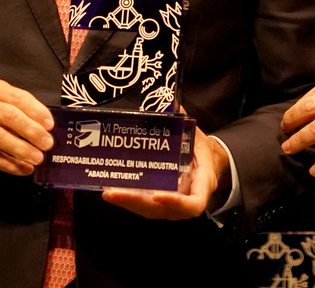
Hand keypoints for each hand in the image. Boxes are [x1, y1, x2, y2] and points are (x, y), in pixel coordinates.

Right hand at [0, 77, 53, 175]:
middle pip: (9, 116)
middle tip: (47, 143)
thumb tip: (45, 126)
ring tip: (37, 158)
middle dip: (31, 131)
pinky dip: (9, 164)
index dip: (36, 111)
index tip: (50, 124)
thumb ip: (19, 108)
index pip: (17, 97)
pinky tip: (23, 168)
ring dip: (21, 149)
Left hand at [100, 127, 230, 219]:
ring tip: (109, 192)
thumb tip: (173, 103)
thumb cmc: (201, 153)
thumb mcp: (197, 137)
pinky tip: (111, 190)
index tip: (157, 195)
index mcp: (201, 185)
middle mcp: (185, 200)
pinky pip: (143, 206)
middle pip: (161, 210)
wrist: (205, 167)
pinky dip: (128, 200)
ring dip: (128, 203)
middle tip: (115, 192)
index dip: (175, 203)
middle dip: (136, 202)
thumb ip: (185, 123)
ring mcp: (171, 206)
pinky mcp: (159, 205)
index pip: (193, 205)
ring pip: (149, 210)